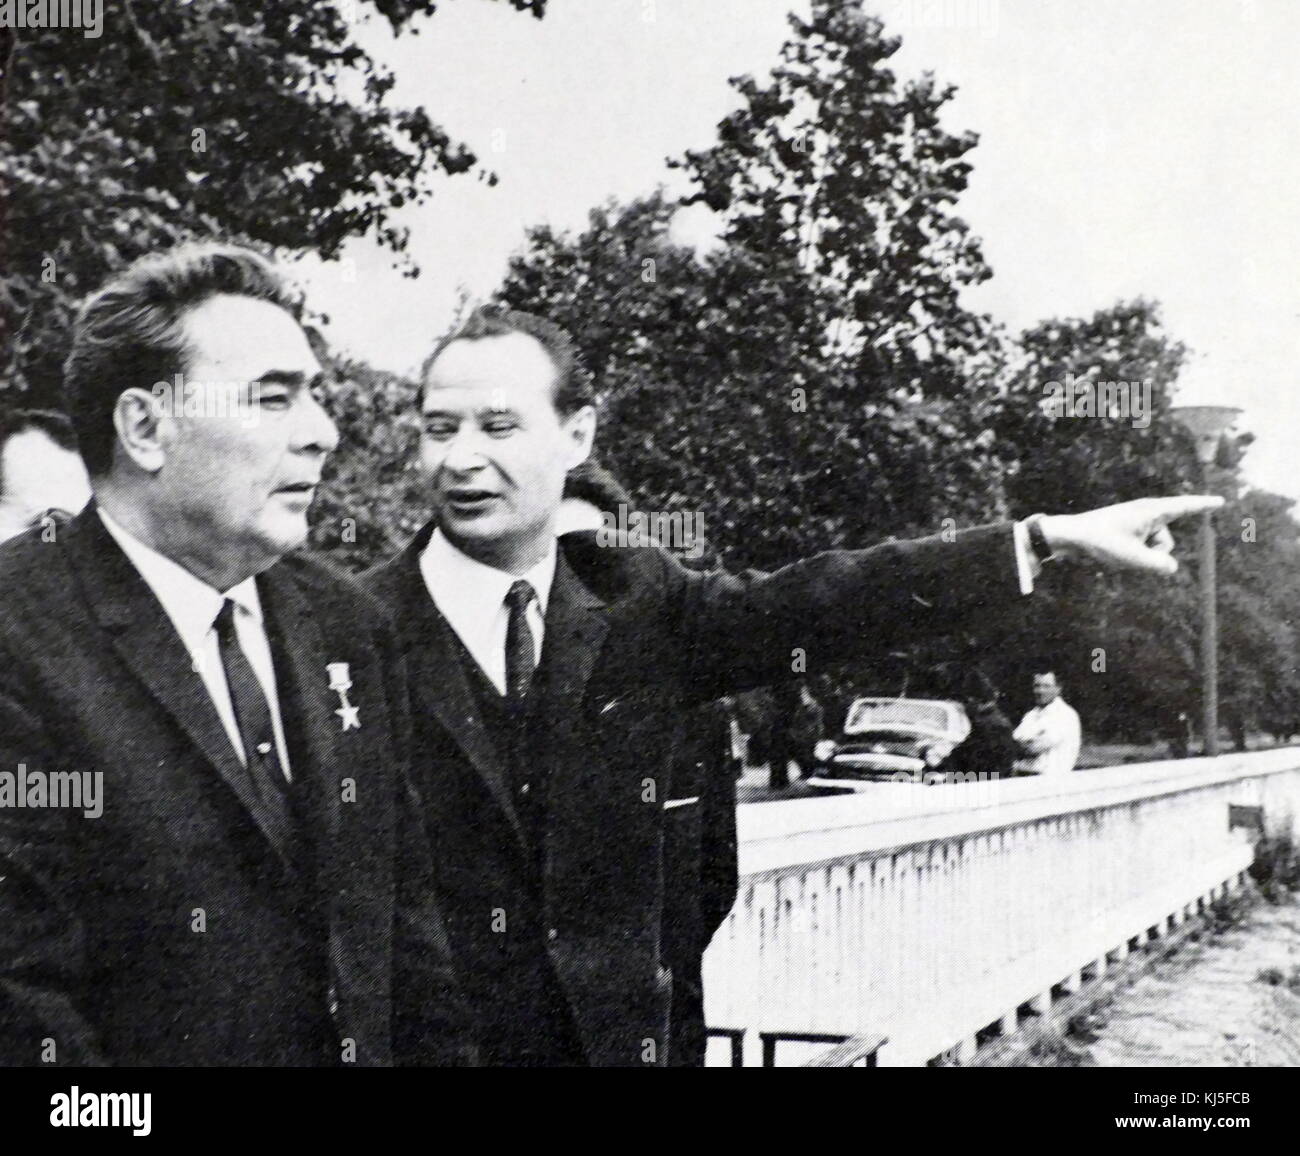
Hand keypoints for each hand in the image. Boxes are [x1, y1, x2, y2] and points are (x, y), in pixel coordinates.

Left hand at [1039, 495, 1223, 575]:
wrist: (1071, 536)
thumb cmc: (1100, 541)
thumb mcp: (1131, 557)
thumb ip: (1157, 565)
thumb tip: (1172, 568)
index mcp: (1151, 511)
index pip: (1184, 507)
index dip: (1203, 506)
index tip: (1221, 502)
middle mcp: (1147, 514)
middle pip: (1166, 543)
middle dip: (1152, 556)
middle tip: (1123, 549)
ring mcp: (1138, 525)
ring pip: (1154, 551)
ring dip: (1140, 558)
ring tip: (1115, 551)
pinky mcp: (1130, 534)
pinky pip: (1142, 552)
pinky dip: (1133, 557)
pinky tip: (1114, 553)